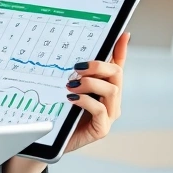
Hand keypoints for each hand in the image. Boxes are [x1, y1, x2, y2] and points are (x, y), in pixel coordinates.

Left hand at [63, 32, 128, 153]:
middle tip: (78, 67)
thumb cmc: (59, 111)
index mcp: (105, 88)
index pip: (117, 66)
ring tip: (71, 84)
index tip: (123, 34)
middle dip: (99, 66)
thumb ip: (76, 73)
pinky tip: (72, 98)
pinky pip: (100, 110)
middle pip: (117, 74)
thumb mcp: (67, 87)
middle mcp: (111, 101)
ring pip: (112, 91)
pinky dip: (86, 101)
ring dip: (91, 83)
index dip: (121, 50)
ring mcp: (109, 116)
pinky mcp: (102, 130)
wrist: (49, 138)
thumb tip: (77, 54)